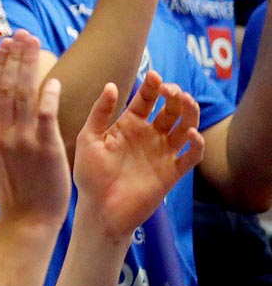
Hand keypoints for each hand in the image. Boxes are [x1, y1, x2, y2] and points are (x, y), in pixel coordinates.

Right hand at [0, 30, 70, 227]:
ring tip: (35, 44)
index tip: (6, 44)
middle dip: (14, 57)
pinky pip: (46, 115)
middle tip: (22, 34)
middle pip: (7, 86)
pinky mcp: (45, 148)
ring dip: (29, 67)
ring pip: (23, 95)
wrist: (26, 220)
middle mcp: (2, 132)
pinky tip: (53, 80)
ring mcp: (23, 140)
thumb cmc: (8, 192)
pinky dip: (49, 96)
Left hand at [72, 73, 203, 242]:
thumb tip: (111, 85)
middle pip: (170, 110)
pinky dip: (196, 144)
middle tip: (172, 90)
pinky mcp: (172, 172)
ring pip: (185, 128)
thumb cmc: (89, 173)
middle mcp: (150, 135)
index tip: (154, 76)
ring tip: (187, 102)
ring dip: (190, 114)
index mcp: (129, 124)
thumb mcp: (88, 138)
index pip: (146, 99)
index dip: (152, 87)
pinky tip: (192, 133)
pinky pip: (191, 156)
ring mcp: (163, 153)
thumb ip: (99, 113)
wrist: (99, 208)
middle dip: (174, 96)